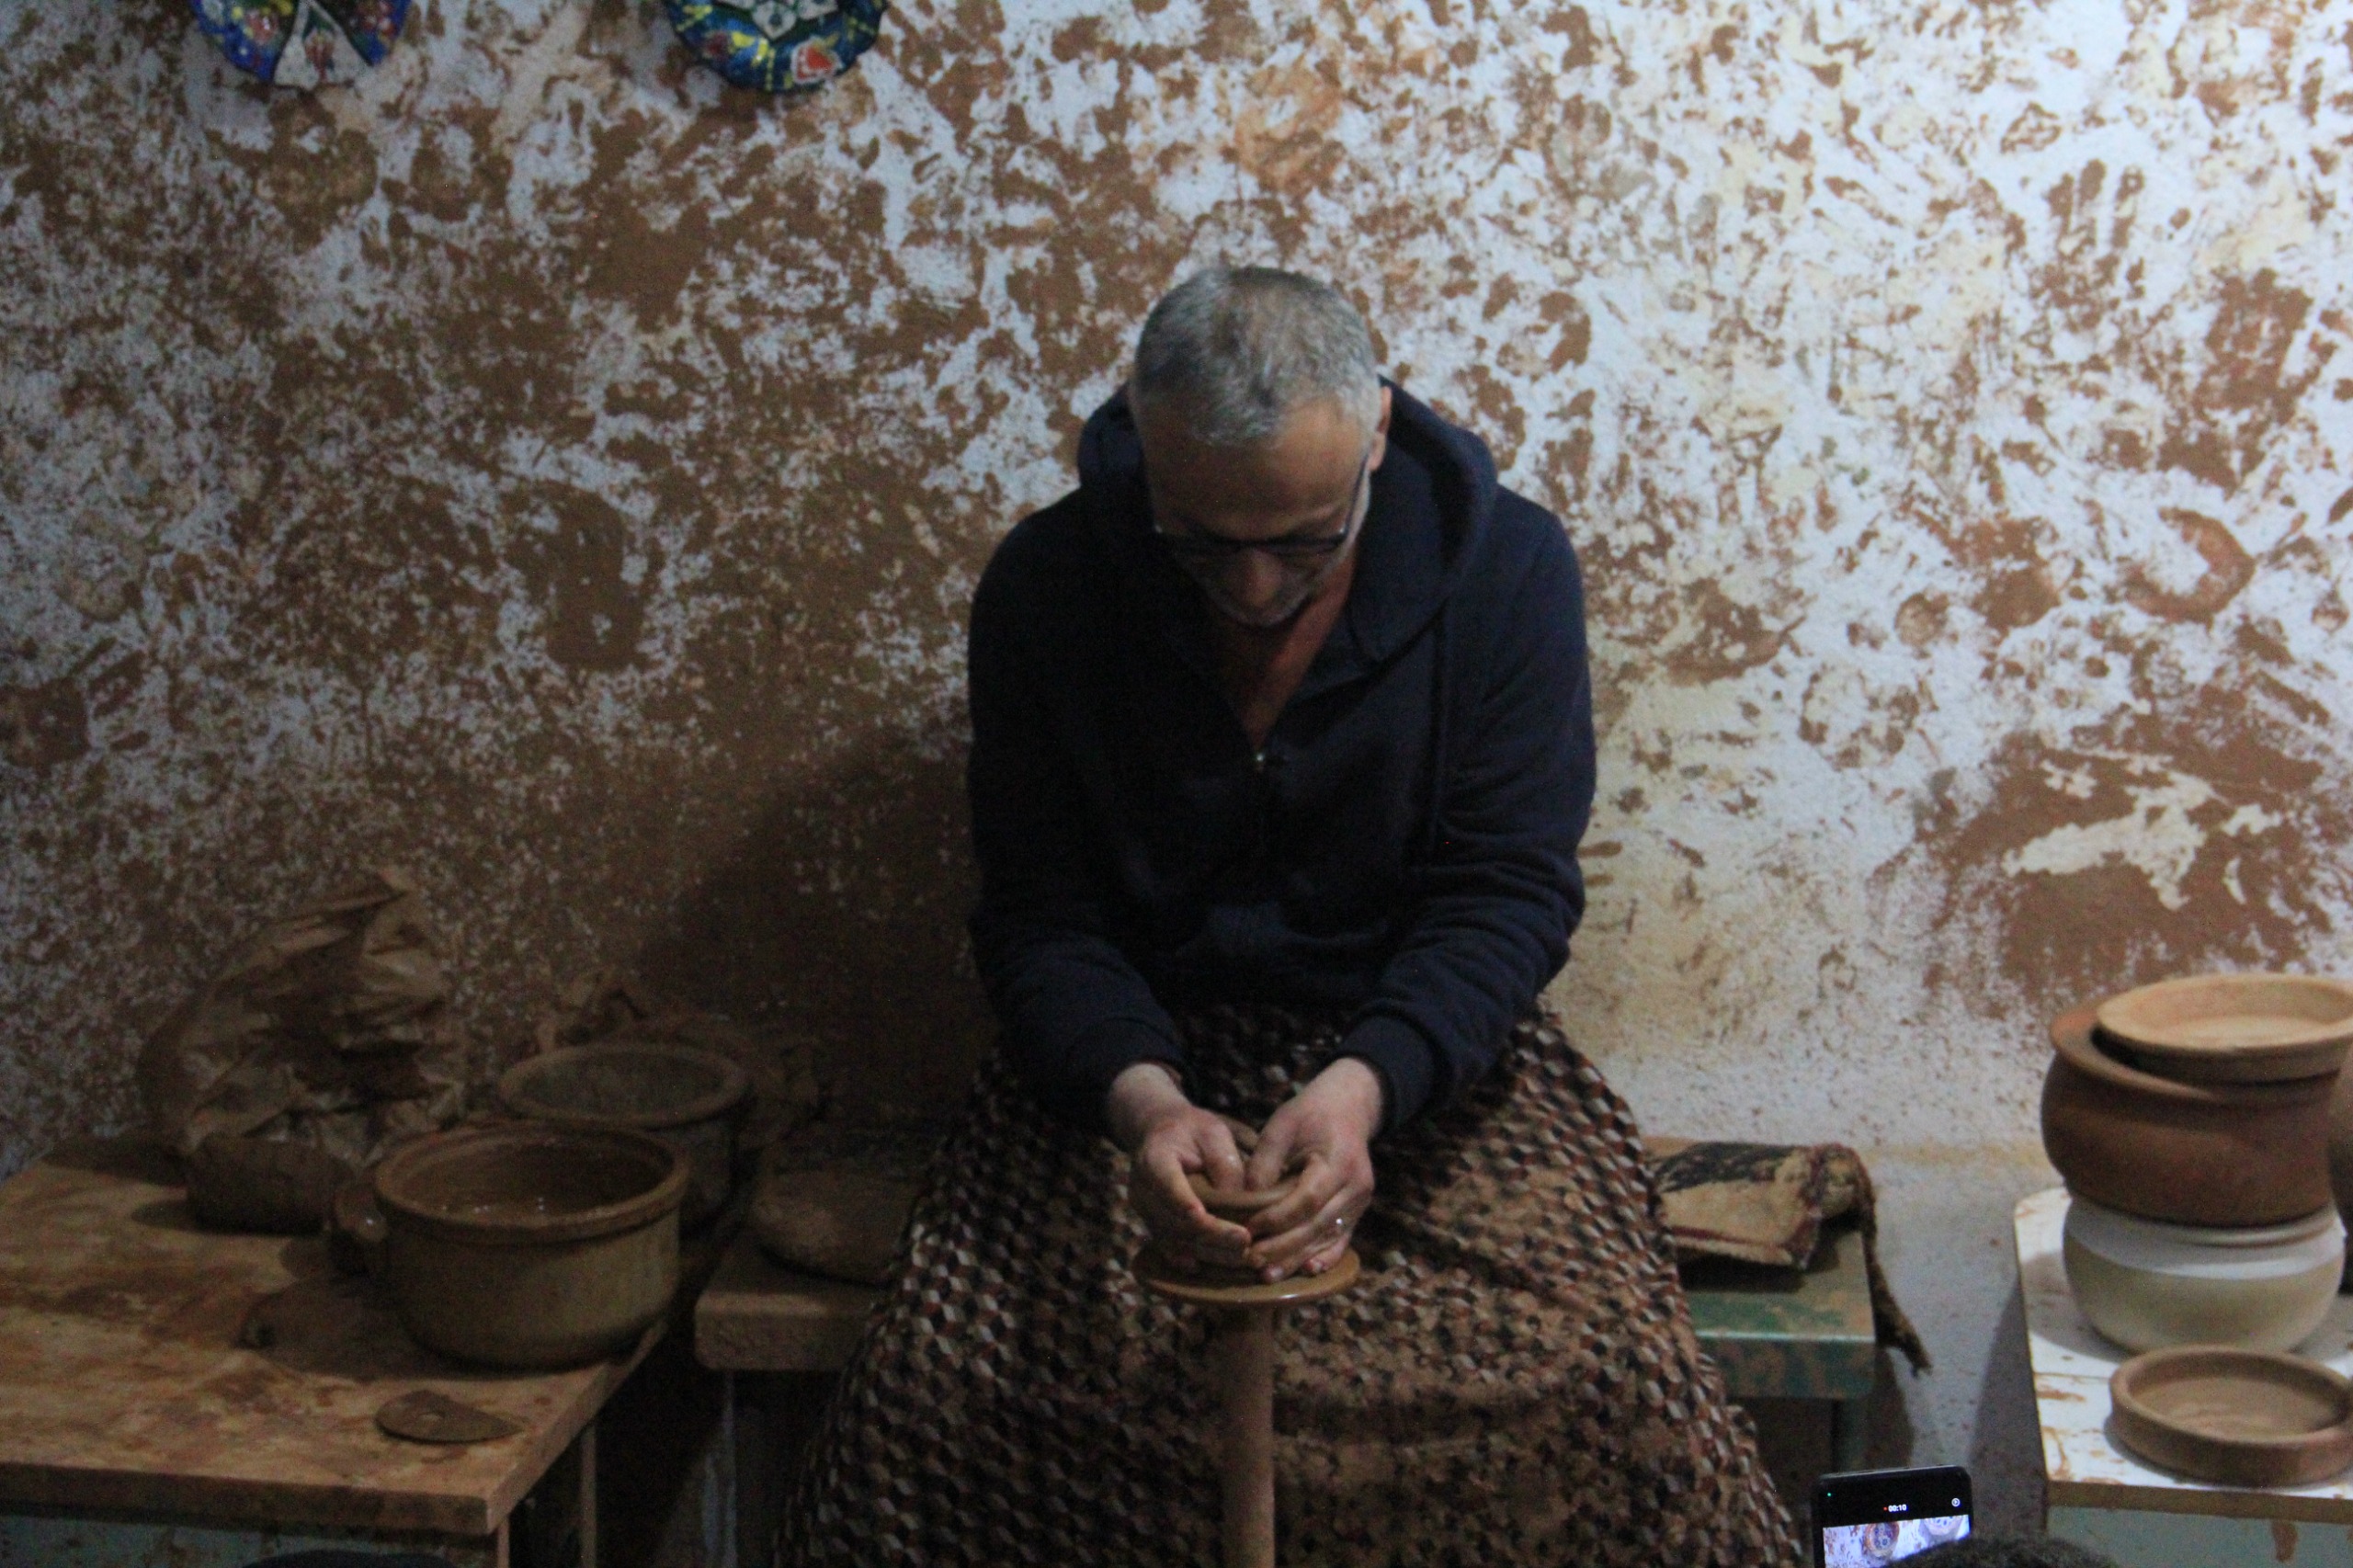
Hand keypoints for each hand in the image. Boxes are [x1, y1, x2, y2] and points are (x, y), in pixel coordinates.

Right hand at [1107, 1062, 1252, 1270]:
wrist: (1161, 1135)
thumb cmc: (1192, 1131)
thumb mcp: (1213, 1133)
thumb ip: (1225, 1162)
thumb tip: (1241, 1199)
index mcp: (1154, 1158)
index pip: (1166, 1183)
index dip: (1183, 1203)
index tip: (1204, 1217)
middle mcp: (1142, 1188)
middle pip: (1173, 1219)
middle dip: (1210, 1234)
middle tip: (1245, 1241)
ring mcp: (1144, 1211)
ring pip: (1173, 1239)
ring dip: (1207, 1252)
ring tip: (1242, 1257)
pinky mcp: (1151, 1225)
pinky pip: (1170, 1248)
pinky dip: (1192, 1259)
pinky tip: (1213, 1267)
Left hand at [1239, 1057, 1381, 1281]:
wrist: (1347, 1109)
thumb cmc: (1309, 1115)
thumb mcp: (1282, 1126)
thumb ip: (1264, 1162)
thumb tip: (1244, 1200)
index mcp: (1339, 1162)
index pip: (1307, 1199)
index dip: (1277, 1218)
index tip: (1248, 1227)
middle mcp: (1356, 1187)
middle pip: (1317, 1225)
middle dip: (1283, 1247)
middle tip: (1251, 1260)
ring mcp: (1360, 1202)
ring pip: (1327, 1237)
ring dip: (1297, 1259)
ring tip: (1267, 1276)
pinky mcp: (1357, 1211)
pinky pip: (1341, 1239)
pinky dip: (1324, 1257)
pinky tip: (1306, 1272)